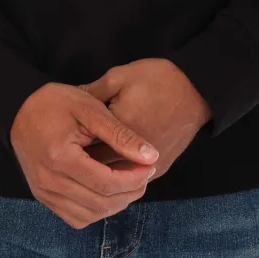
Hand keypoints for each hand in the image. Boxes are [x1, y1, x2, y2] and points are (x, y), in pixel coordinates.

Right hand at [10, 82, 159, 228]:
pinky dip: (96, 210)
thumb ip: (120, 134)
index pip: (106, 184)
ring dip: (115, 205)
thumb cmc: (56, 102)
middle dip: (129, 193)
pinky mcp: (42, 196)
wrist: (20, 108)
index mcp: (60, 158)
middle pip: (99, 204)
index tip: (150, 165)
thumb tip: (151, 156)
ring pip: (88, 216)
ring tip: (130, 183)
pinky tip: (108, 192)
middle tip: (145, 175)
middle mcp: (48, 181)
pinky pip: (74, 217)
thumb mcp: (90, 109)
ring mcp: (43, 192)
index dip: (134, 179)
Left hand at [77, 58, 210, 180]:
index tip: (61, 140)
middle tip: (69, 155)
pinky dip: (119, 176)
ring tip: (85, 162)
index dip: (72, 147)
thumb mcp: (119, 77)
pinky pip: (133, 181)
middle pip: (99, 169)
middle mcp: (134, 154)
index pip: (86, 150)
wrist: (197, 89)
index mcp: (120, 130)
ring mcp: (150, 166)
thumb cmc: (157, 79)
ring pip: (116, 180)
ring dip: (102, 173)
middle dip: (84, 163)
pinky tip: (108, 165)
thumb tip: (68, 100)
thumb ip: (92, 92)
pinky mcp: (160, 168)